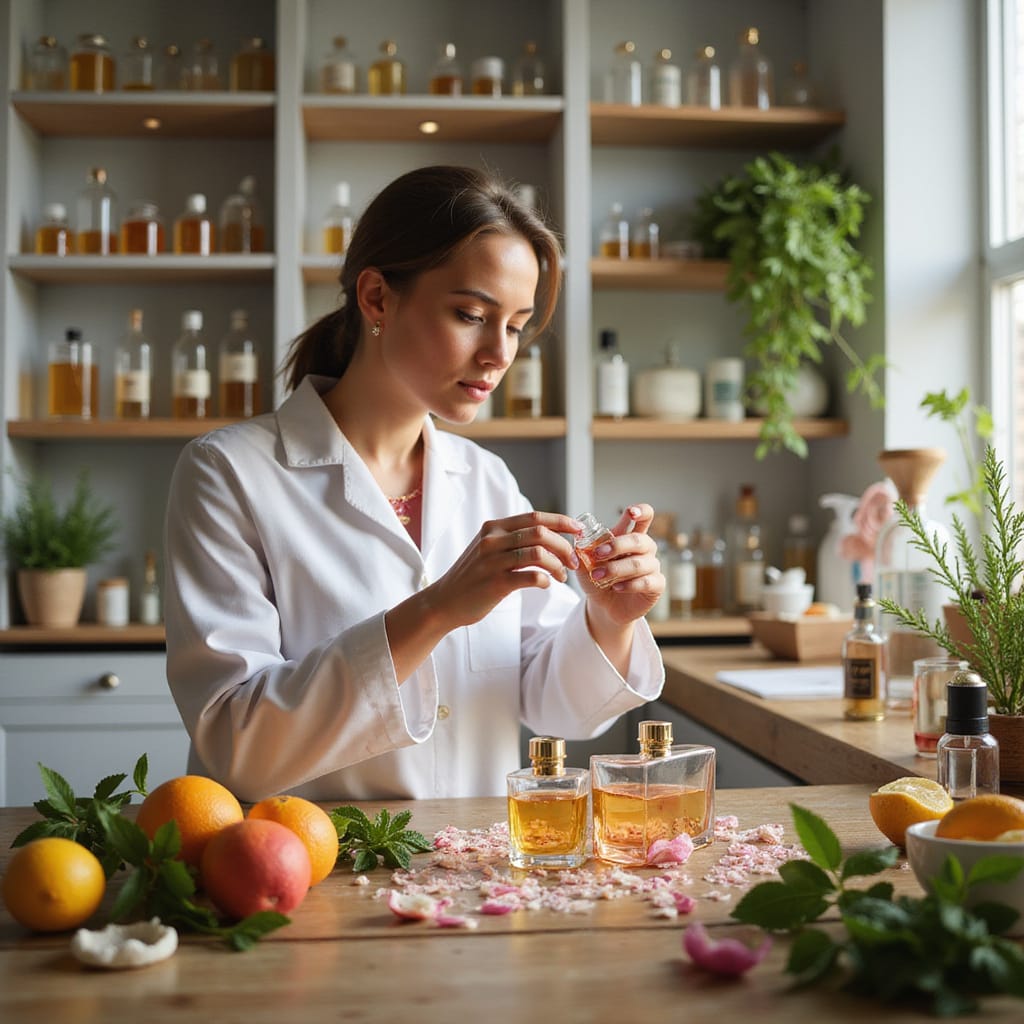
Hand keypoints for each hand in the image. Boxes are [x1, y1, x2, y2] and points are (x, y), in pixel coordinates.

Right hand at [427, 511, 581, 628]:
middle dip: (564, 546)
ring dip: (557, 565)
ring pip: (538, 554)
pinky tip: (545, 584)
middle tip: (572, 561)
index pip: (535, 517)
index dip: (561, 521)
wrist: (444, 601)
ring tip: (561, 576)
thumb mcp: (488, 548)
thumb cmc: (472, 576)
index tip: (578, 530)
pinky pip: (530, 577)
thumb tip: (548, 534)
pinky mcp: (495, 583)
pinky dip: (545, 580)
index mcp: (494, 527)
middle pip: (541, 533)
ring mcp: (492, 561)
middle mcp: (493, 540)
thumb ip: (512, 538)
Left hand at [576, 504, 664, 626]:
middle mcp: (645, 549)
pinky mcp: (656, 585)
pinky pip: (647, 582)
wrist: (604, 605)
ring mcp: (652, 566)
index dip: (641, 511)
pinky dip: (629, 584)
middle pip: (640, 540)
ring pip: (640, 563)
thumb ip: (583, 548)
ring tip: (598, 576)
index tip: (631, 512)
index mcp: (630, 537)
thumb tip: (578, 533)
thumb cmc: (598, 578)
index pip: (644, 517)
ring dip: (616, 569)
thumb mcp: (585, 562)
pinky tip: (616, 587)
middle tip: (598, 554)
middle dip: (617, 546)